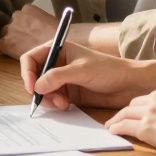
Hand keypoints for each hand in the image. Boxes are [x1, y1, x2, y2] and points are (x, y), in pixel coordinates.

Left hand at [0, 4, 57, 58]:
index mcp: (28, 9)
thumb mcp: (50, 21)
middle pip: (11, 25)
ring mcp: (10, 29)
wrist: (57, 48)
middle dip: (16, 33)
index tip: (29, 33)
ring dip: (11, 41)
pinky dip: (7, 52)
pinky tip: (16, 55)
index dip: (23, 26)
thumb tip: (35, 28)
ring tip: (22, 50)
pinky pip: (1, 47)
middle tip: (25, 42)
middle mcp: (16, 16)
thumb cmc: (58, 38)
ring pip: (4, 35)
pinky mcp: (6, 42)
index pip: (20, 16)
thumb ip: (38, 21)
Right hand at [20, 41, 149, 109]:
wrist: (129, 84)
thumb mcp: (82, 70)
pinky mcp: (68, 93)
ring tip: (63, 103)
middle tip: (49, 99)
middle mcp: (58, 63)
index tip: (31, 87)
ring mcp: (62, 79)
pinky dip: (56, 104)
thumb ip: (58, 76)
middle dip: (39, 89)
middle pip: (34, 76)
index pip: (32, 57)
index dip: (27, 72)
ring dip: (48, 99)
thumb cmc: (109, 69)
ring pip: (42, 91)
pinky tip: (67, 105)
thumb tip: (37, 86)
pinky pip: (53, 100)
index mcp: (59, 49)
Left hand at [104, 83, 155, 155]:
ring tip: (110, 124)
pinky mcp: (146, 127)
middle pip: (136, 102)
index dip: (144, 104)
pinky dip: (116, 127)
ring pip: (126, 112)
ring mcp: (150, 111)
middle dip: (128, 110)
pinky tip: (112, 131)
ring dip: (117, 118)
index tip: (140, 110)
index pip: (152, 96)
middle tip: (120, 116)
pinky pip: (125, 125)